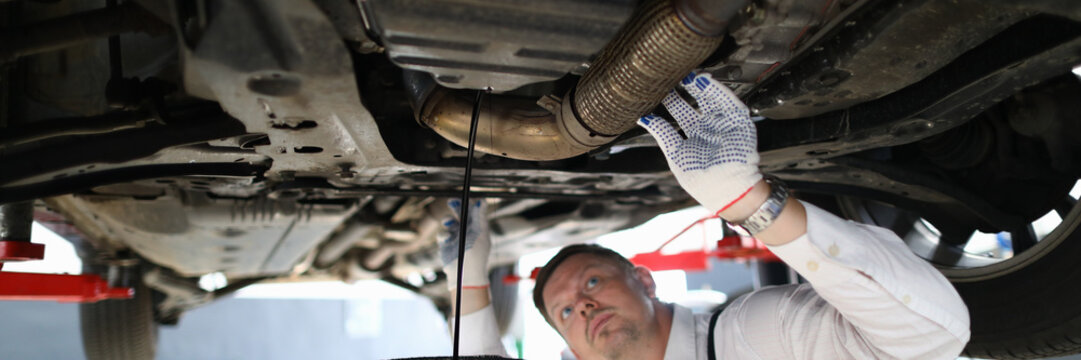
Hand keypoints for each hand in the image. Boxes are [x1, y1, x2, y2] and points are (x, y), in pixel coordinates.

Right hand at [439, 199, 490, 290]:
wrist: (465, 276)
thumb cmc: (476, 257)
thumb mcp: (480, 235)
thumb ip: (481, 218)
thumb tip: (483, 201)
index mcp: (477, 228)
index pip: (473, 212)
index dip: (469, 204)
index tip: (464, 197)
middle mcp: (467, 231)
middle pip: (460, 214)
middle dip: (456, 207)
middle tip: (452, 201)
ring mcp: (456, 238)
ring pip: (449, 223)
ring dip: (448, 220)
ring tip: (448, 222)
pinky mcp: (446, 245)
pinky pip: (442, 234)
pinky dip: (443, 234)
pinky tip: (446, 237)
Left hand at [637, 72, 762, 213]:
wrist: (726, 192)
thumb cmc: (701, 180)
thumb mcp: (675, 154)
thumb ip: (662, 133)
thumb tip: (642, 117)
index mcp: (694, 135)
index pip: (680, 111)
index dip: (671, 99)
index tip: (659, 87)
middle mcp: (709, 126)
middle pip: (695, 100)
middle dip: (684, 87)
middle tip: (671, 74)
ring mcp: (724, 123)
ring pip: (711, 97)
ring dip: (700, 85)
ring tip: (686, 74)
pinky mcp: (739, 122)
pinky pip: (728, 101)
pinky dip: (717, 90)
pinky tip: (704, 81)